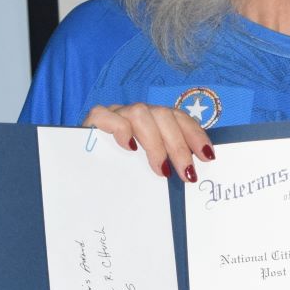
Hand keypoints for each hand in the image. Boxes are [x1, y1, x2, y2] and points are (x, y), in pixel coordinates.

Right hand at [82, 102, 213, 181]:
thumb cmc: (121, 175)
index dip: (195, 134)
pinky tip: (129, 148)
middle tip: (186, 174)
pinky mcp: (92, 121)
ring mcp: (115, 114)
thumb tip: (194, 176)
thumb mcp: (148, 169)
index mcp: (153, 121)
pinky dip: (120, 130)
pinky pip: (106, 115)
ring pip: (140, 113)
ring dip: (155, 143)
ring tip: (161, 170)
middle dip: (179, 146)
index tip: (207, 156)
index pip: (179, 118)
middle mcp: (136, 113)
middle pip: (164, 115)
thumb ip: (168, 164)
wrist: (82, 176)